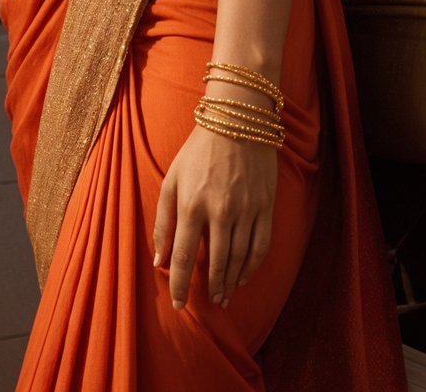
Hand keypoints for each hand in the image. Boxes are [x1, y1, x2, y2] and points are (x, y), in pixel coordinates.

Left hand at [153, 124, 276, 310]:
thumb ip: (163, 221)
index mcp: (192, 203)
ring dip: (232, 282)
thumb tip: (159, 260)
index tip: (178, 304)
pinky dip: (252, 266)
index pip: (185, 256)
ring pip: (240, 258)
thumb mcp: (172, 179)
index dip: (180, 285)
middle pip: (217, 263)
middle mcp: (220, 210)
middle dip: (211, 288)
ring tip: (225, 295)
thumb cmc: (198, 150)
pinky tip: (244, 276)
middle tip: (209, 302)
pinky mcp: (265, 205)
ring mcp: (246, 208)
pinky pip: (261, 245)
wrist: (237, 120)